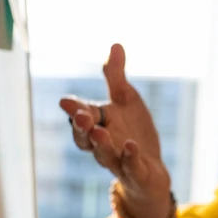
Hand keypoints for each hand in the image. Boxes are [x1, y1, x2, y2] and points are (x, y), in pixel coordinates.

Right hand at [59, 44, 171, 217]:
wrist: (151, 171)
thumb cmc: (133, 132)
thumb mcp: (127, 101)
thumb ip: (116, 77)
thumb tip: (115, 44)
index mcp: (98, 123)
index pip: (83, 115)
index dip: (74, 109)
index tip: (66, 101)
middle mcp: (103, 143)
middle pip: (86, 138)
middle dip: (82, 127)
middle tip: (81, 116)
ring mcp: (118, 161)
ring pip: (104, 155)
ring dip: (101, 144)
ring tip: (100, 132)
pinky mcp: (136, 173)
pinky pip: (130, 167)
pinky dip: (129, 158)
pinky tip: (131, 146)